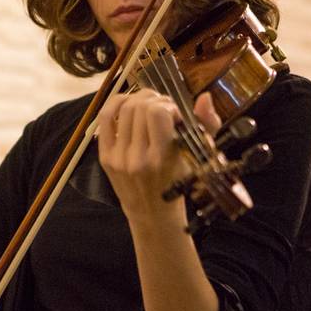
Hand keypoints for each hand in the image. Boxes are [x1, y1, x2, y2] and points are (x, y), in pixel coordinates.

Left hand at [96, 89, 220, 221]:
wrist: (153, 213)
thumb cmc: (180, 184)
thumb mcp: (198, 157)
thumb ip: (206, 125)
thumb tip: (205, 96)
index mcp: (162, 159)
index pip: (158, 114)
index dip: (168, 106)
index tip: (176, 114)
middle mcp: (138, 158)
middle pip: (140, 108)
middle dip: (155, 99)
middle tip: (164, 107)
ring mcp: (119, 158)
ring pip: (124, 109)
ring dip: (139, 99)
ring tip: (149, 105)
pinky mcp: (105, 157)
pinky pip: (105, 119)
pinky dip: (115, 104)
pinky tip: (127, 103)